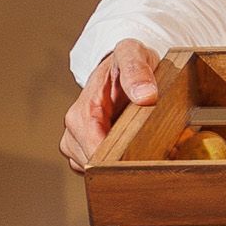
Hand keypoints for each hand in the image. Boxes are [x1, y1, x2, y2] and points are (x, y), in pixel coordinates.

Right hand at [62, 40, 160, 168]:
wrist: (121, 66)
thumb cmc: (127, 61)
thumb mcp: (133, 54)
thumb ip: (137, 70)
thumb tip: (146, 96)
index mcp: (83, 111)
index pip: (95, 150)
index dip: (118, 159)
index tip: (144, 160)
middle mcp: (73, 130)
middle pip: (96, 165)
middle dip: (121, 164)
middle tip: (152, 158)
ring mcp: (75, 143)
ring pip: (96, 172)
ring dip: (119, 167)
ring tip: (143, 152)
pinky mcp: (83, 152)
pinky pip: (98, 171)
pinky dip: (115, 167)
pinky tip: (133, 153)